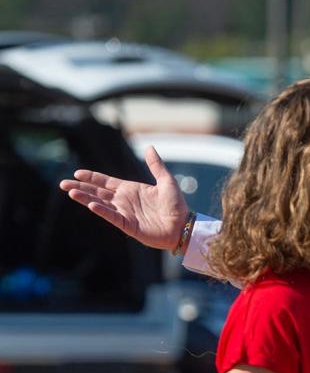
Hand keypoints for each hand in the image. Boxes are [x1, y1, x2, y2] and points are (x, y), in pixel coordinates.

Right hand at [58, 146, 188, 250]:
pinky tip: (91, 204)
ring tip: (70, 192)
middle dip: (80, 187)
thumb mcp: (166, 181)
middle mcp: (124, 201)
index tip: (77, 173)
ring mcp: (125, 213)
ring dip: (85, 198)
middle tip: (62, 183)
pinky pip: (112, 217)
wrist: (184, 226)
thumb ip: (155, 165)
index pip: (106, 182)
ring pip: (100, 204)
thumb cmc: (177, 205)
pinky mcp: (129, 225)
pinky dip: (102, 210)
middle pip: (97, 192)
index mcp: (130, 189)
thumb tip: (149, 147)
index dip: (92, 177)